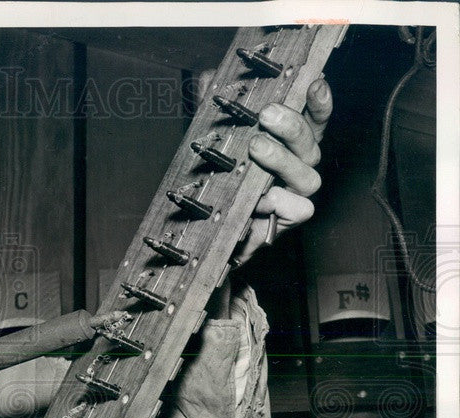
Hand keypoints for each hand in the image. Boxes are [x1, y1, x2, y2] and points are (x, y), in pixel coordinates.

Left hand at [230, 78, 332, 265]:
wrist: (214, 230)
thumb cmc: (222, 180)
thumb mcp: (217, 141)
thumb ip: (217, 110)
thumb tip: (208, 78)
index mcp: (290, 143)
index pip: (314, 118)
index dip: (319, 101)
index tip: (314, 83)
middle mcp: (300, 165)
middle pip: (310, 142)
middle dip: (291, 125)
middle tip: (267, 115)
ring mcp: (296, 193)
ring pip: (307, 175)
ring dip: (282, 159)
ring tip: (256, 148)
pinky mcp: (289, 218)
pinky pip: (298, 209)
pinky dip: (280, 202)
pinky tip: (260, 198)